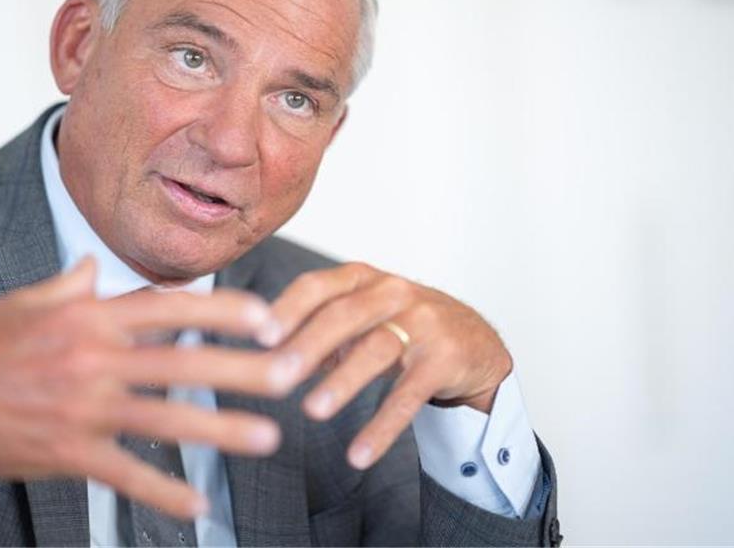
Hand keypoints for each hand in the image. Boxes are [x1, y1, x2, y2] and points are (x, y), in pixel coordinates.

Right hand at [0, 256, 287, 519]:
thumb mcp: (23, 303)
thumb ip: (70, 286)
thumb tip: (97, 265)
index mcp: (87, 317)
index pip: (171, 307)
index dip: (225, 311)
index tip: (269, 318)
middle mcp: (93, 358)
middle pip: (183, 361)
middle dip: (243, 369)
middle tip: (292, 374)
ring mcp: (83, 408)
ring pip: (166, 418)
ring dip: (221, 430)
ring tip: (269, 437)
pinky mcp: (68, 453)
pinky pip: (126, 474)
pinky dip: (164, 491)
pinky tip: (197, 505)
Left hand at [255, 262, 512, 470]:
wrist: (475, 343)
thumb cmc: (403, 329)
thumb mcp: (360, 320)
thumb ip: (317, 333)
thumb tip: (264, 357)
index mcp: (363, 278)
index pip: (317, 286)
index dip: (287, 309)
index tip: (258, 338)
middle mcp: (393, 292)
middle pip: (343, 314)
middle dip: (307, 346)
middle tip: (275, 375)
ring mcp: (423, 323)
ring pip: (376, 349)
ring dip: (342, 382)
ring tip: (312, 410)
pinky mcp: (445, 358)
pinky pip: (409, 396)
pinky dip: (382, 427)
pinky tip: (359, 454)